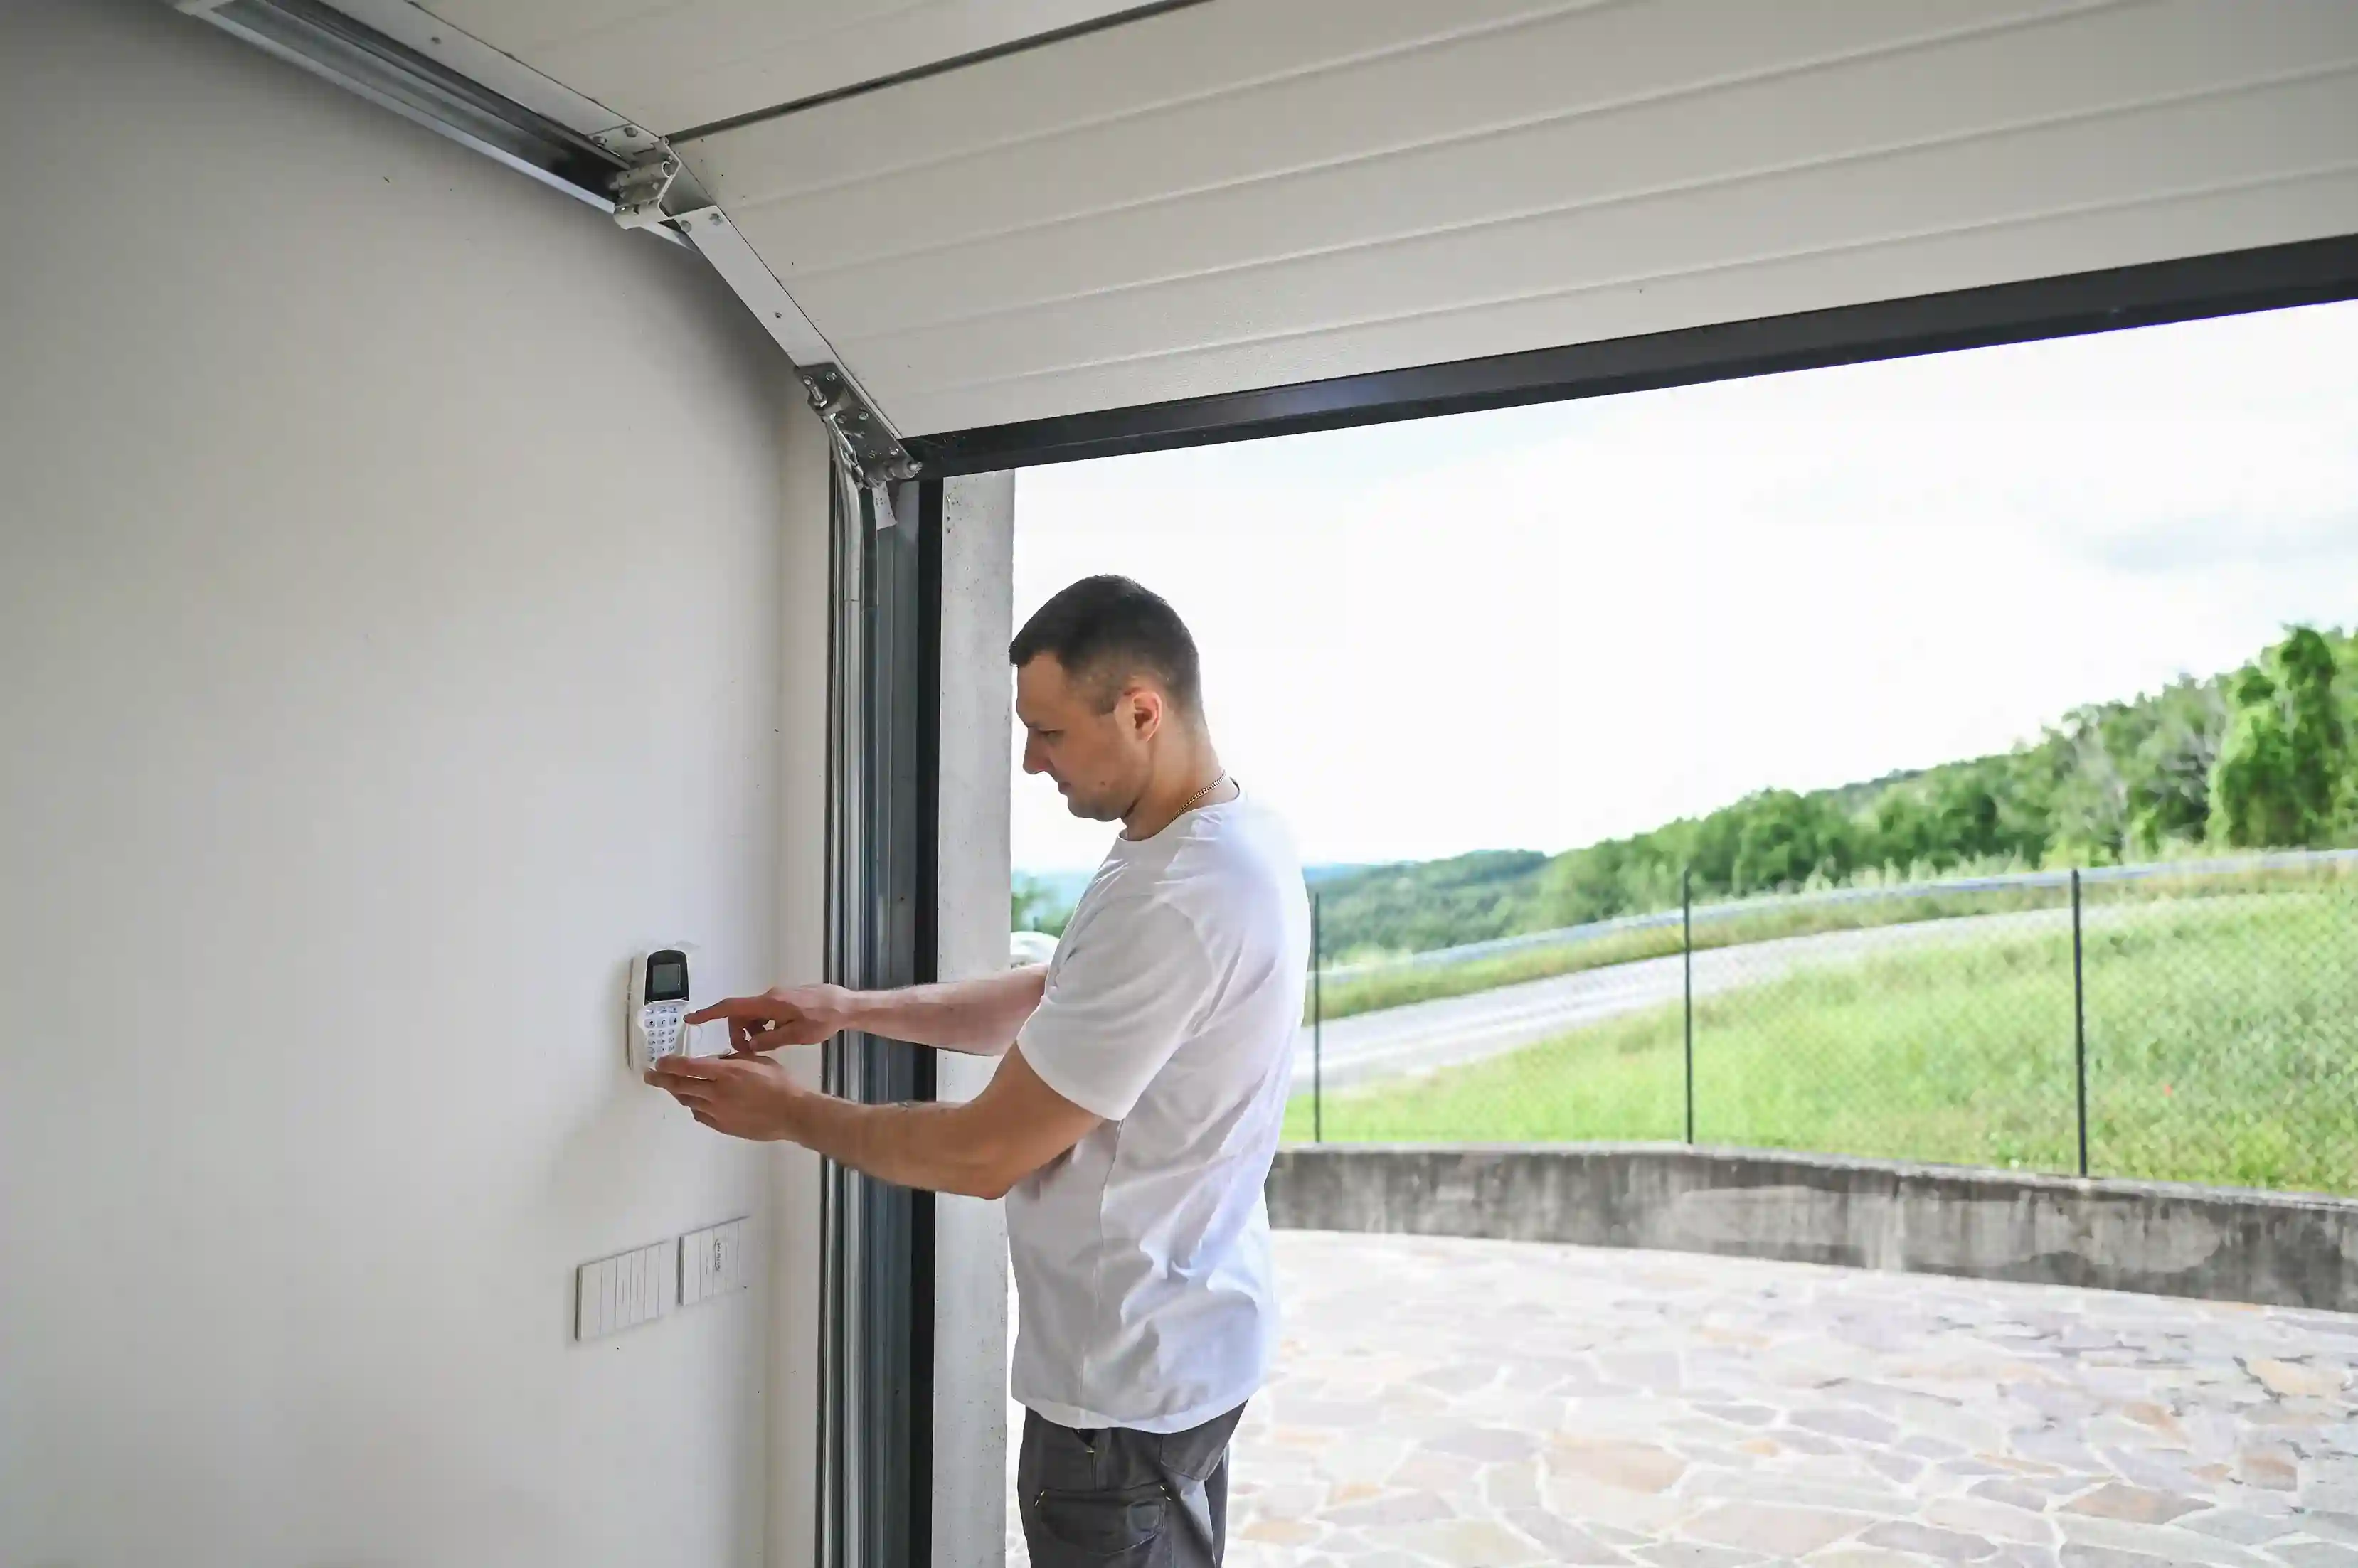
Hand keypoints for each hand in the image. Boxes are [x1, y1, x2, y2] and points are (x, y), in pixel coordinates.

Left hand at [645, 1051, 803, 1140]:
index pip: (687, 1066)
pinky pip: (700, 1115)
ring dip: (677, 1093)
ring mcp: (717, 1112)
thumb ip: (733, 1060)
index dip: (669, 1064)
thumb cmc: (779, 1082)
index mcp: (726, 1072)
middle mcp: (716, 1092)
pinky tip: (695, 1103)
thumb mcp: (757, 1060)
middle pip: (680, 1085)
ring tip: (671, 1088)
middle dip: (661, 1080)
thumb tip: (717, 1061)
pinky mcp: (722, 1126)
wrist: (791, 1113)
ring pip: (688, 1101)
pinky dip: (694, 1106)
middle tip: (650, 1076)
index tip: (659, 1062)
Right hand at [686, 984, 848, 1053]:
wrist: (846, 1005)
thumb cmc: (822, 1019)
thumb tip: (749, 1045)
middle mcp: (769, 997)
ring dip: (753, 1031)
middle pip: (741, 1014)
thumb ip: (770, 1040)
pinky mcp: (786, 1000)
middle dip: (738, 1032)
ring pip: (754, 1015)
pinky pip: (766, 1012)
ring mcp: (778, 997)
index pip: (731, 1007)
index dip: (709, 1014)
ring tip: (765, 1046)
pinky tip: (777, 1037)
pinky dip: (764, 1025)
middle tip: (747, 1052)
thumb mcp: (796, 1035)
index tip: (691, 1019)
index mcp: (768, 1003)